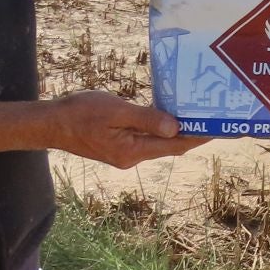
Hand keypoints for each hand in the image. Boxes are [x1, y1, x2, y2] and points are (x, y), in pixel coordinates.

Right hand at [47, 91, 209, 167]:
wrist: (50, 124)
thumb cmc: (80, 113)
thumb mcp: (116, 111)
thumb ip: (146, 119)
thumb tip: (176, 127)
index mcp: (133, 151)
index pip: (175, 145)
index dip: (197, 136)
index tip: (218, 127)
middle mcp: (132, 158)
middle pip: (169, 146)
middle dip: (191, 134)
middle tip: (212, 117)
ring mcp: (125, 154)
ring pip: (158, 143)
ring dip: (176, 131)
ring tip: (195, 115)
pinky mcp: (118, 148)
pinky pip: (145, 140)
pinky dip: (159, 130)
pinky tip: (166, 116)